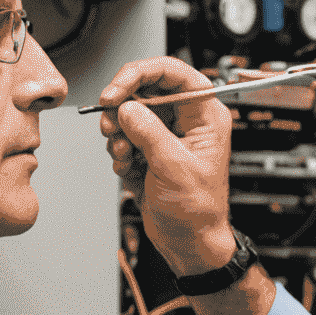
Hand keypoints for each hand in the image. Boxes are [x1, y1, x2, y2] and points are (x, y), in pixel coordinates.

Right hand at [98, 57, 236, 276]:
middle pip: (145, 89)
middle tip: (110, 125)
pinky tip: (128, 168)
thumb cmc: (197, 211)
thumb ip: (148, 131)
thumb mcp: (173, 167)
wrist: (188, 242)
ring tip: (124, 155)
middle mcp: (186, 119)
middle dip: (122, 107)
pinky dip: (119, 150)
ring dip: (118, 132)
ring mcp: (167, 134)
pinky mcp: (150, 149)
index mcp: (205, 114)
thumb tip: (127, 108)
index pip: (173, 72)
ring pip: (130, 112)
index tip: (116, 90)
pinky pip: (125, 135)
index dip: (140, 73)